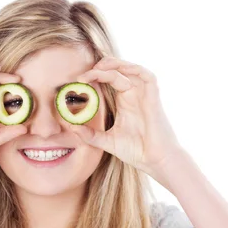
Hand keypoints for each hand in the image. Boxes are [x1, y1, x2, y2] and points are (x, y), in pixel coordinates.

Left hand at [70, 56, 185, 179]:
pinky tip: (121, 70)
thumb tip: (70, 126)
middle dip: (101, 67)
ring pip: (132, 70)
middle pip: (119, 71)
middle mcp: (134, 95)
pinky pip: (148, 77)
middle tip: (84, 75)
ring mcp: (144, 96)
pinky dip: (135, 69)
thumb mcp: (107, 141)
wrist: (156, 162)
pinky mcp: (154, 99)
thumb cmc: (137, 151)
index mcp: (124, 101)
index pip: (109, 79)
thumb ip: (89, 134)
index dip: (94, 76)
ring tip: (98, 68)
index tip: (78, 81)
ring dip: (116, 65)